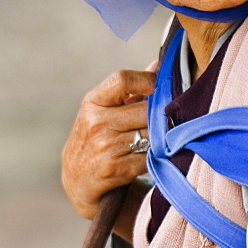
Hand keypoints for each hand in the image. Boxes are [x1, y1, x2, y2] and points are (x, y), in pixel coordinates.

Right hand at [61, 69, 154, 221]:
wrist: (78, 182)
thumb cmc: (97, 140)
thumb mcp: (104, 112)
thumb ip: (131, 90)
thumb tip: (159, 64)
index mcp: (93, 102)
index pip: (122, 79)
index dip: (147, 81)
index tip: (160, 88)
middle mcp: (96, 122)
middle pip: (144, 109)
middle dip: (160, 116)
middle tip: (168, 121)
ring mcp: (104, 146)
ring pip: (150, 134)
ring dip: (160, 139)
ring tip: (160, 140)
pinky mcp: (114, 169)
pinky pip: (149, 157)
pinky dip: (155, 158)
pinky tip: (151, 158)